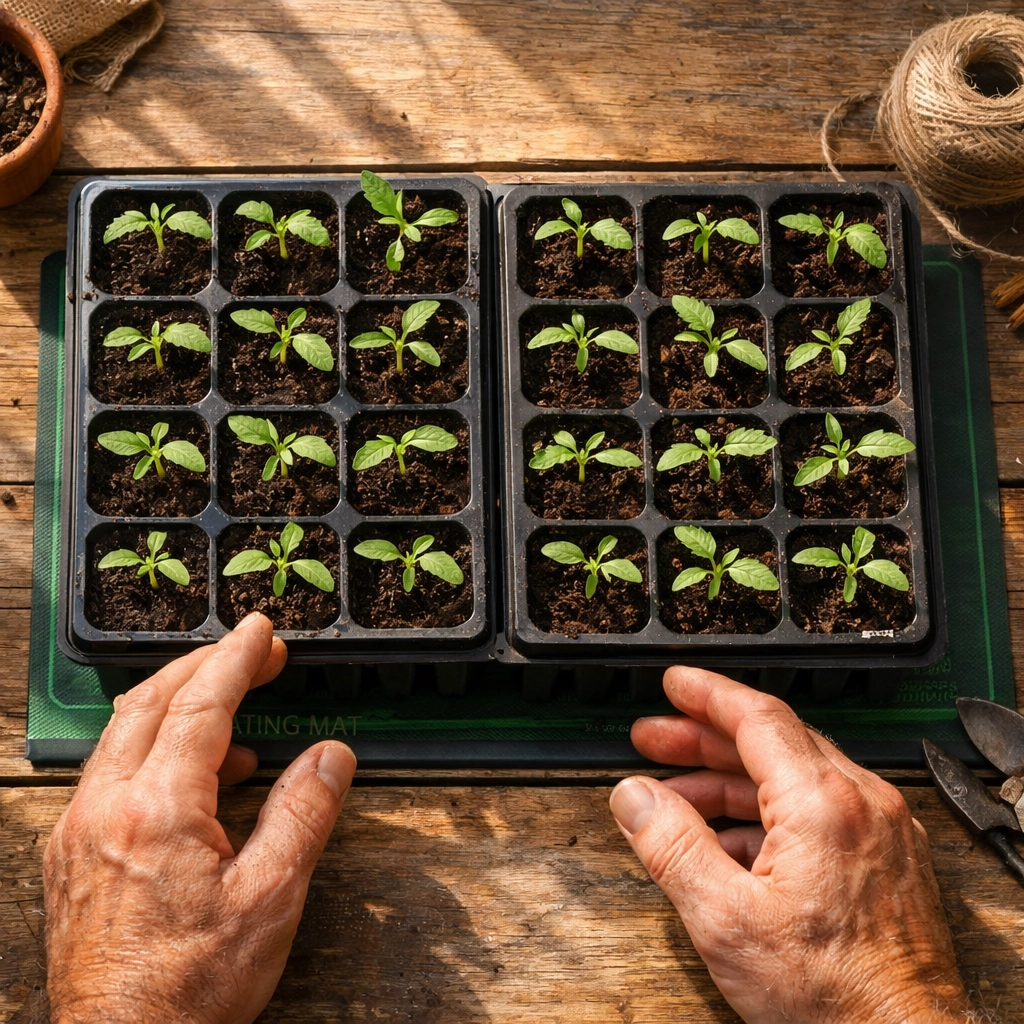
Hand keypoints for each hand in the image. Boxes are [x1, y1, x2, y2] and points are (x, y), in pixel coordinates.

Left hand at [43, 613, 356, 1023]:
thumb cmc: (191, 988)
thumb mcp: (270, 898)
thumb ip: (303, 813)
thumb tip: (330, 754)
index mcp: (156, 810)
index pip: (201, 705)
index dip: (237, 660)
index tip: (263, 632)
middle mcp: (104, 808)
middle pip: (151, 701)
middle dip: (205, 665)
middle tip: (253, 654)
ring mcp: (78, 830)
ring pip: (124, 733)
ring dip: (179, 706)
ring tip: (237, 725)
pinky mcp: (71, 854)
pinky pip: (111, 772)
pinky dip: (155, 750)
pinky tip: (197, 781)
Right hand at [609, 666, 970, 1023]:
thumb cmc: (832, 996)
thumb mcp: (726, 920)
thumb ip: (672, 848)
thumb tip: (633, 797)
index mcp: (823, 804)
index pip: (757, 717)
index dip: (706, 694)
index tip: (674, 684)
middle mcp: (861, 802)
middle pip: (772, 741)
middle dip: (704, 736)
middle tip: (654, 739)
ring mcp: (880, 829)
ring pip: (794, 775)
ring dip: (730, 778)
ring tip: (676, 796)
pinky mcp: (887, 857)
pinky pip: (818, 809)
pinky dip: (766, 811)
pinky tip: (727, 839)